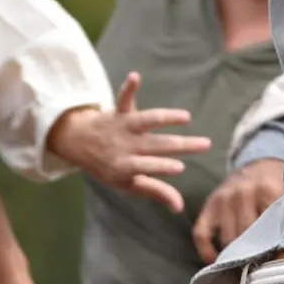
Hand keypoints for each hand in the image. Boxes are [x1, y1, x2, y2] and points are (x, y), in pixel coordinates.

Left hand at [47, 73, 207, 212]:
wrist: (78, 144)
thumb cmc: (109, 166)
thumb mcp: (128, 184)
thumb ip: (155, 192)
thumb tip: (179, 207)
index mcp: (126, 167)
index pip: (147, 167)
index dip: (162, 167)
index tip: (181, 167)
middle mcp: (125, 146)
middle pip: (156, 144)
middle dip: (180, 145)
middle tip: (205, 143)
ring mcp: (123, 127)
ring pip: (146, 121)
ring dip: (166, 117)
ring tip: (186, 117)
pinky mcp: (119, 111)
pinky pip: (123, 99)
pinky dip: (128, 87)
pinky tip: (135, 76)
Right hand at [193, 158, 283, 262]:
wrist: (261, 164)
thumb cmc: (278, 187)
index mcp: (267, 190)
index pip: (268, 229)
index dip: (272, 249)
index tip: (276, 262)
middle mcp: (242, 193)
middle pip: (246, 236)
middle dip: (253, 254)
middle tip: (260, 266)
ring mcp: (223, 198)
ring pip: (226, 238)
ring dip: (234, 254)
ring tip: (243, 265)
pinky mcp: (209, 204)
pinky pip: (201, 233)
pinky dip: (205, 250)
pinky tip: (215, 260)